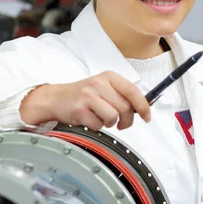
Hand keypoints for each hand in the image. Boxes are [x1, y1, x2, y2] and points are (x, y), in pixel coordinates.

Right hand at [20, 71, 150, 129]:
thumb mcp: (104, 88)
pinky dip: (97, 126)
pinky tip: (90, 119)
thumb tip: (143, 107)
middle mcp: (99, 83)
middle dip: (127, 120)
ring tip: (101, 118)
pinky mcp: (80, 109)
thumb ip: (122, 95)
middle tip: (122, 124)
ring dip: (110, 123)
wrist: (56, 98)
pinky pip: (98, 125)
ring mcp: (88, 95)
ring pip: (113, 117)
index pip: (133, 90)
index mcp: (109, 76)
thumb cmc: (83, 95)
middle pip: (125, 107)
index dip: (143, 106)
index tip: (147, 116)